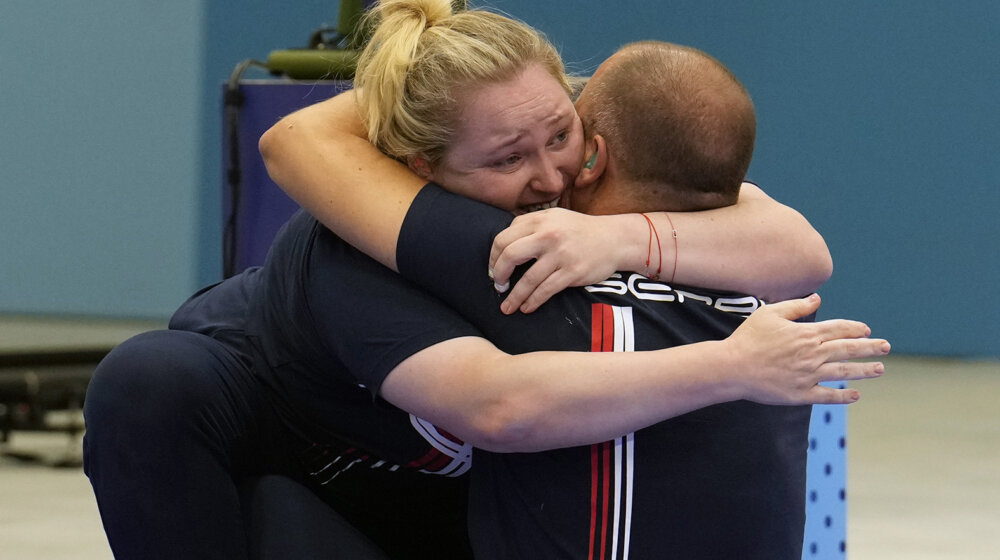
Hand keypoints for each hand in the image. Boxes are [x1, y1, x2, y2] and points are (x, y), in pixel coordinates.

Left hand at [489, 209, 625, 313]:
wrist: (615, 239)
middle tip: (498, 286)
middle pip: (509, 255)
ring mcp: (560, 254)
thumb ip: (530, 225)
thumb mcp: (554, 218)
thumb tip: (503, 243)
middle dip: (498, 274)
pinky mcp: (572, 272)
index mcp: (539, 220)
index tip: (494, 269)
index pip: (504, 238)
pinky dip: (532, 302)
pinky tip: (526, 308)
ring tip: (507, 307)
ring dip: (514, 297)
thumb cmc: (580, 230)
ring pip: (527, 280)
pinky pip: (545, 291)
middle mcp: (548, 235)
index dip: (494, 256)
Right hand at [726, 294, 889, 404]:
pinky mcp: (801, 394)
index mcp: (807, 334)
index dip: (855, 329)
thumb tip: (817, 299)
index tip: (866, 330)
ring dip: (864, 371)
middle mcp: (813, 354)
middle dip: (870, 347)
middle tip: (886, 347)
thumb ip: (796, 307)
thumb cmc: (749, 338)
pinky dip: (843, 396)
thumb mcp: (770, 314)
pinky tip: (855, 395)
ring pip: (843, 372)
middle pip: (848, 349)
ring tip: (879, 369)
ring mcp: (809, 375)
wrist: (733, 367)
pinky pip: (827, 396)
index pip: (840, 329)